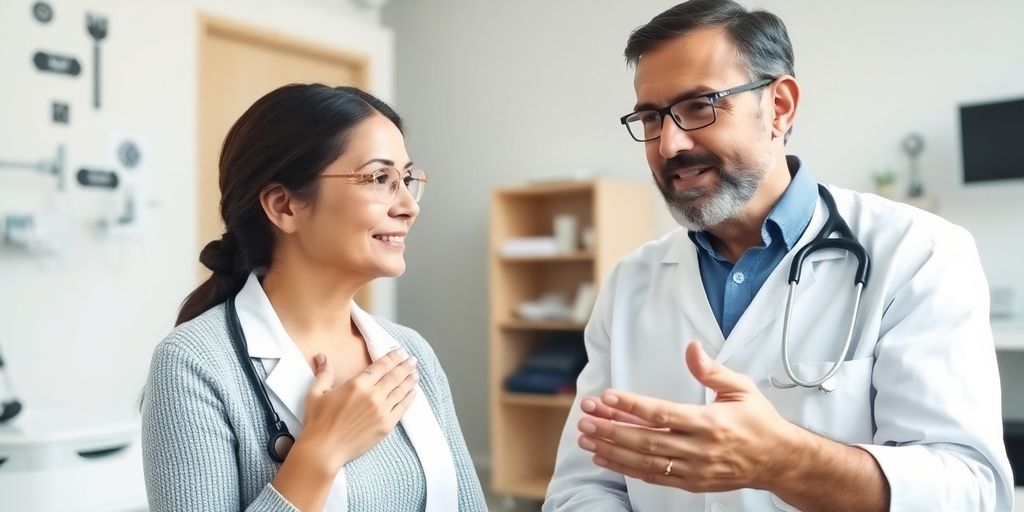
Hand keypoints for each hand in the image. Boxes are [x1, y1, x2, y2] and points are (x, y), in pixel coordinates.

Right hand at [301, 348, 418, 468]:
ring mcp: (382, 411)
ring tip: (415, 374)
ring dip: (410, 380)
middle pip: (394, 376)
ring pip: (401, 391)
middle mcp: (373, 395)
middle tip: (412, 360)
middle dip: (405, 366)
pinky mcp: (386, 426)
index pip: (381, 366)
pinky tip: (413, 393)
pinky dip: (409, 399)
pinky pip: (402, 408)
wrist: (324, 450)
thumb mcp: (316, 394)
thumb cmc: (318, 422)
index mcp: (358, 384)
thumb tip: (322, 357)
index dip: (392, 357)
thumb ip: (324, 373)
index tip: (399, 351)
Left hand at [576, 341, 801, 491]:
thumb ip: (712, 370)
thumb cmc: (759, 422)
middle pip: (646, 440)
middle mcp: (699, 449)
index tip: (607, 397)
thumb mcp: (741, 388)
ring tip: (586, 437)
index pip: (663, 413)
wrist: (778, 460)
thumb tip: (692, 349)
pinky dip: (626, 468)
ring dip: (612, 449)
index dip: (632, 406)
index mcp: (710, 423)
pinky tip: (605, 458)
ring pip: (645, 461)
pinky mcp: (691, 483)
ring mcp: (694, 469)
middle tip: (585, 418)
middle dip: (611, 428)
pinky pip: (653, 476)